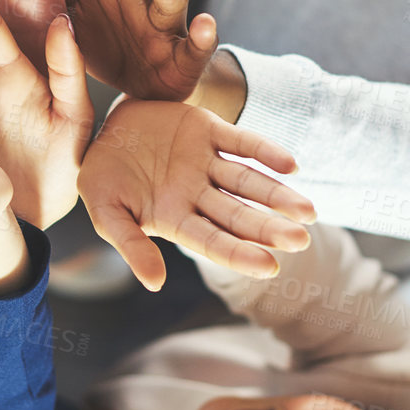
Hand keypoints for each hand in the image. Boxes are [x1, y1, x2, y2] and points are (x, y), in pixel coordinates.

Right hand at [78, 98, 315, 289]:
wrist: (102, 126)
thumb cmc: (101, 174)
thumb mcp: (104, 210)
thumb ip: (131, 244)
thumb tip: (155, 283)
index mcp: (175, 219)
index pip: (213, 242)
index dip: (240, 254)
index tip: (270, 267)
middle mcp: (197, 194)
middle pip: (239, 215)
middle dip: (269, 229)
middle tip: (301, 240)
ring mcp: (206, 162)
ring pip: (248, 182)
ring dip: (278, 196)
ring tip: (308, 212)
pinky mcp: (209, 130)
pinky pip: (242, 142)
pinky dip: (266, 152)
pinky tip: (291, 165)